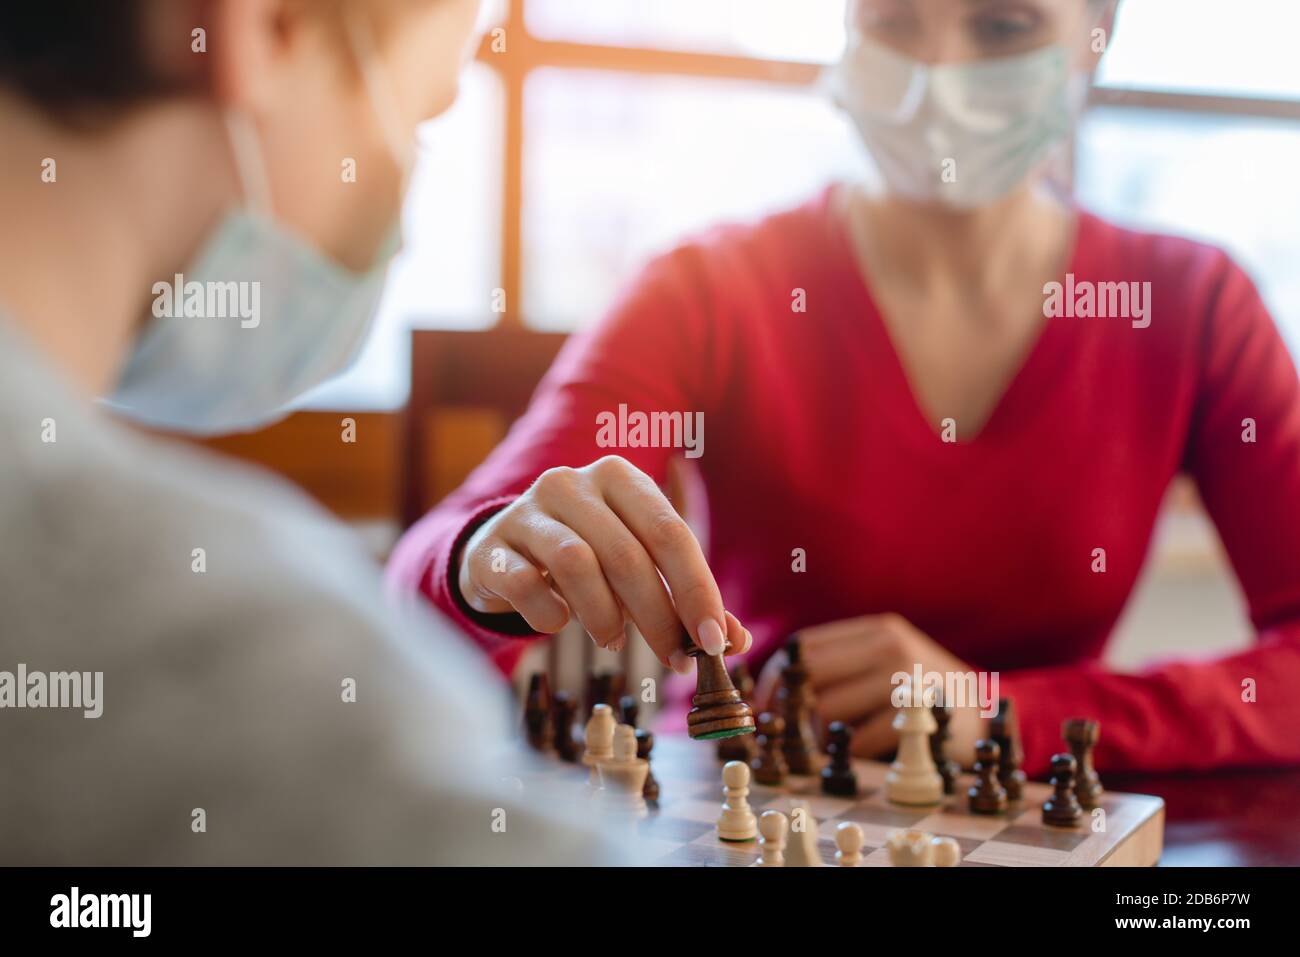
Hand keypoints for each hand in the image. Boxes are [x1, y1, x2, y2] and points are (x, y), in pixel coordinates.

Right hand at [456, 456, 750, 673]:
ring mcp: (527, 511)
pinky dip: (549, 614)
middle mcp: (572, 483)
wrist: (500, 552)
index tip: (715, 642)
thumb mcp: (637, 566)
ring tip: (612, 641)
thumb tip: (734, 641)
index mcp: (619, 478)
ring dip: (605, 616)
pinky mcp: (491, 546)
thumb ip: (684, 596)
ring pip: (576, 564)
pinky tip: (558, 622)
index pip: (670, 532)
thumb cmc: (586, 558)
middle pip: (627, 554)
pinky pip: (523, 584)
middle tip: (675, 659)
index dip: (697, 590)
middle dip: (658, 616)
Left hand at [754, 614, 986, 765]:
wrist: (987, 713)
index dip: (777, 676)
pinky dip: (846, 751)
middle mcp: (890, 648)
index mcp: (877, 631)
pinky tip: (852, 753)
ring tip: (823, 742)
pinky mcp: (915, 719)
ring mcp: (905, 682)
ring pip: (829, 708)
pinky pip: (858, 739)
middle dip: (788, 705)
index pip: (806, 645)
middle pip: (811, 675)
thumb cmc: (922, 689)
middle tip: (781, 729)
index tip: (762, 702)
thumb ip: (843, 663)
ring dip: (816, 734)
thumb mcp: (887, 660)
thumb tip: (777, 686)